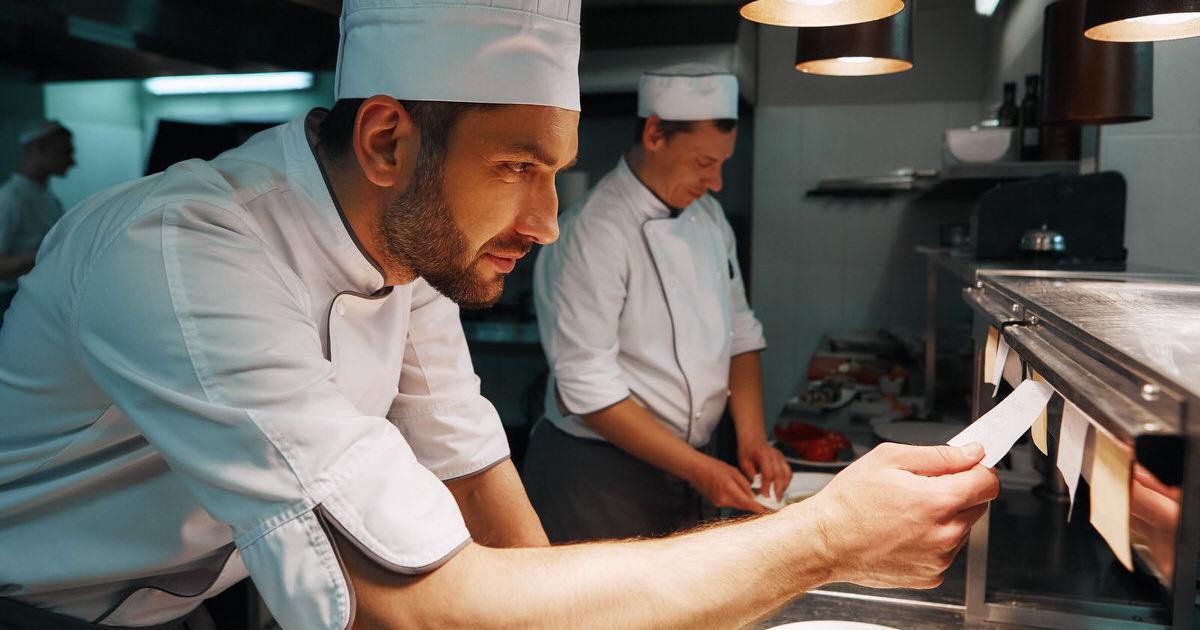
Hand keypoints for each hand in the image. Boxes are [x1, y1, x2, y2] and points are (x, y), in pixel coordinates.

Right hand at [687, 455, 766, 512]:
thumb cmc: (712, 467)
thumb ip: (744, 484)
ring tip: (753, 497)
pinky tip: (739, 494)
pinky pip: (730, 503)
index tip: (766, 510)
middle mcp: (723, 498)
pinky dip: (736, 500)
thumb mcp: (733, 471)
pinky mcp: (715, 503)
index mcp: (728, 488)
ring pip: (737, 505)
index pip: (747, 502)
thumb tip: (753, 496)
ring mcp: (718, 502)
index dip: (758, 507)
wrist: (694, 469)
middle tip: (764, 504)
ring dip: (745, 502)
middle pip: (743, 506)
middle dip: (753, 505)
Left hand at [738, 440, 791, 498]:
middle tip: (775, 501)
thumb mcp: (744, 463)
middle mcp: (774, 454)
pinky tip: (781, 489)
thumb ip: (751, 475)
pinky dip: (786, 482)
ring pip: (787, 474)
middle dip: (778, 489)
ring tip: (778, 497)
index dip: (766, 486)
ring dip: (784, 486)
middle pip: (780, 474)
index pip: (768, 473)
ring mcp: (781, 456)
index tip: (764, 496)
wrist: (753, 439)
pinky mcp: (783, 459)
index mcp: (763, 454)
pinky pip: (788, 472)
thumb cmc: (747, 451)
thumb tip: (758, 490)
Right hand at [798, 442, 997, 588]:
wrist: (824, 542)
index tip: (968, 467)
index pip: (988, 482)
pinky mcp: (931, 575)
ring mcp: (939, 558)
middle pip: (978, 505)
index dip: (978, 469)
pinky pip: (945, 550)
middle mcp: (945, 533)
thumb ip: (938, 455)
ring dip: (944, 517)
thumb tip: (970, 453)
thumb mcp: (889, 459)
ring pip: (961, 528)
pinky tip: (903, 531)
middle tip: (923, 487)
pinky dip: (931, 540)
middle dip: (958, 491)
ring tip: (905, 511)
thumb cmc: (848, 502)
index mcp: (938, 501)